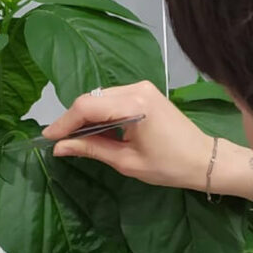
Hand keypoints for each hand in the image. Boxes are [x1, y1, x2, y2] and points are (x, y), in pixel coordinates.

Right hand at [42, 81, 215, 191]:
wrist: (203, 159)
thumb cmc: (169, 166)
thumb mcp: (126, 161)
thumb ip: (91, 149)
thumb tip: (60, 147)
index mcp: (134, 104)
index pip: (86, 106)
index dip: (64, 122)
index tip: (48, 138)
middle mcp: (137, 89)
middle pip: (91, 99)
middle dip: (73, 120)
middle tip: (61, 142)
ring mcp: (142, 87)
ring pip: (100, 98)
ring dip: (86, 116)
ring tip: (78, 140)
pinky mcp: (145, 92)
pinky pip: (113, 99)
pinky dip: (101, 113)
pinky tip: (97, 132)